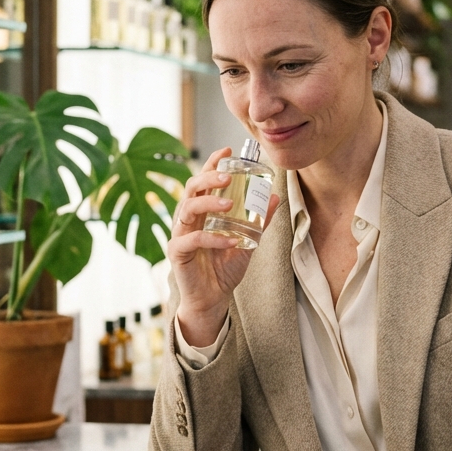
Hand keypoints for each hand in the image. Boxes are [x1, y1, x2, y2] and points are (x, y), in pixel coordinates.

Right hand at [169, 147, 281, 346]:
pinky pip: (191, 240)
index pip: (204, 180)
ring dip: (208, 202)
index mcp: (203, 212)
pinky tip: (230, 240)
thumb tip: (274, 198)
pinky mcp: (177, 253)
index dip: (212, 163)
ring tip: (229, 204)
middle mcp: (188, 219)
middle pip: (191, 188)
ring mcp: (180, 234)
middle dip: (208, 177)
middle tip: (227, 175)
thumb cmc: (224, 269)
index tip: (227, 150)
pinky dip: (212, 238)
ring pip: (187, 208)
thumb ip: (259, 221)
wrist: (213, 300)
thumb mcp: (248, 242)